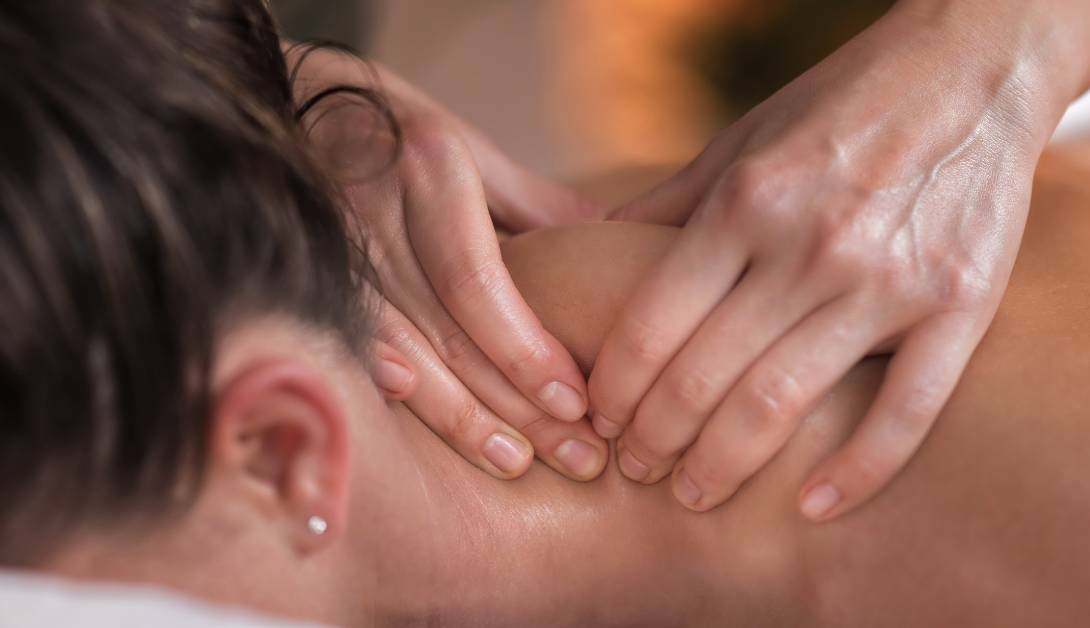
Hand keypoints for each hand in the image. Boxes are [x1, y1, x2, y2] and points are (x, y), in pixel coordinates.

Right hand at [291, 44, 608, 480]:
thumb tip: (613, 244)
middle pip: (449, 331)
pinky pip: (350, 345)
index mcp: (428, 169)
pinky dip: (389, 387)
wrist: (287, 98)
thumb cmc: (396, 126)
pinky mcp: (306, 276)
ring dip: (462, 418)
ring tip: (517, 463)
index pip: (477, 283)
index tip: (578, 402)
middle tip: (577, 456)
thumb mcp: (470, 146)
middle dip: (516, 404)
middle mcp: (374, 212)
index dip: (526, 350)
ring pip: (402, 353)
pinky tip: (426, 430)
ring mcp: (333, 248)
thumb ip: (536, 206)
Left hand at [588, 5, 1059, 517]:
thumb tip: (590, 247)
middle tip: (633, 469)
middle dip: (653, 438)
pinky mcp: (959, 306)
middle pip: (704, 377)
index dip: (614, 387)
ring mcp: (888, 279)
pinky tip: (814, 508)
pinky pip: (905, 410)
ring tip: (692, 494)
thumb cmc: (841, 107)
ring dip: (723, 464)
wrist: (974, 70)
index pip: (652, 322)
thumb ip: (670, 203)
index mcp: (748, 201)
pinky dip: (857, 471)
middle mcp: (811, 244)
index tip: (599, 421)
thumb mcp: (743, 139)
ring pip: (783, 402)